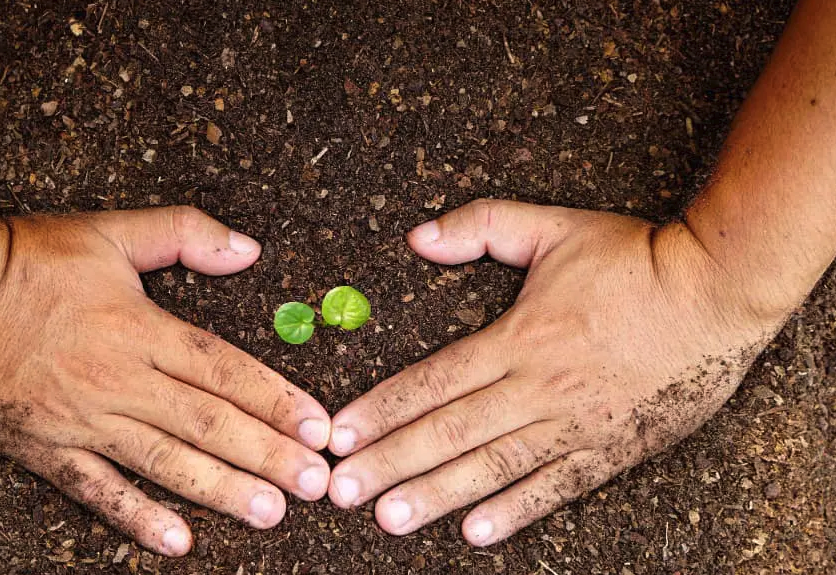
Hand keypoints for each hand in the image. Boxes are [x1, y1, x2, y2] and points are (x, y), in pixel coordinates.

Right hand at [0, 207, 330, 555]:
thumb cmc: (30, 263)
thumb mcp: (111, 233)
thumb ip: (184, 232)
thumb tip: (248, 249)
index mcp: (140, 329)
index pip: (224, 370)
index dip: (276, 399)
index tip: (318, 426)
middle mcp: (119, 380)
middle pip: (207, 424)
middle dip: (266, 455)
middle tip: (314, 482)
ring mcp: (84, 420)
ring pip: (165, 463)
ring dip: (221, 491)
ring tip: (271, 513)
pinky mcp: (49, 448)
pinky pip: (98, 490)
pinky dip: (137, 518)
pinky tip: (178, 541)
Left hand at [326, 199, 786, 544]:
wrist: (715, 294)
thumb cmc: (634, 259)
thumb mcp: (552, 227)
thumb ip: (482, 226)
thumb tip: (419, 237)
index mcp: (519, 337)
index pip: (433, 381)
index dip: (382, 408)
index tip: (340, 435)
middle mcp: (539, 388)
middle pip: (450, 432)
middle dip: (391, 463)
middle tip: (342, 491)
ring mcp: (574, 424)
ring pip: (493, 468)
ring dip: (437, 495)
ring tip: (390, 520)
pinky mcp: (609, 447)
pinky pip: (555, 487)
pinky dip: (515, 511)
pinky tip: (477, 532)